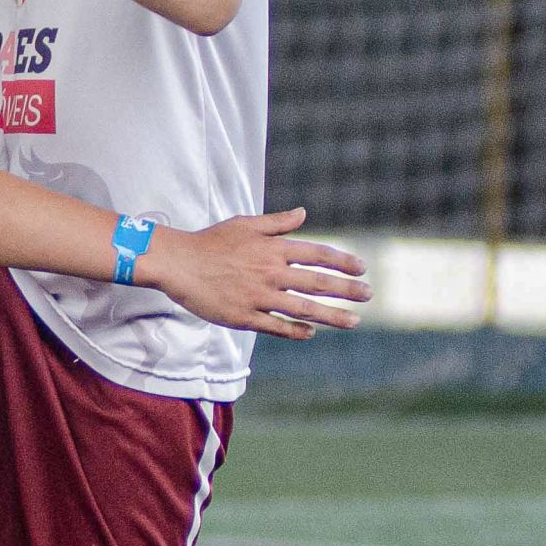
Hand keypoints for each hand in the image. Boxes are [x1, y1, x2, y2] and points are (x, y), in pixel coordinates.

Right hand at [141, 210, 370, 339]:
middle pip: (318, 283)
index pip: (317, 254)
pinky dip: (297, 330)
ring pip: (303, 308)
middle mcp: (270, 272)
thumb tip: (303, 213)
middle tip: (368, 294)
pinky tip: (311, 332)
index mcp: (272, 249)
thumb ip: (277, 222)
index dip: (342, 261)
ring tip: (354, 321)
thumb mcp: (245, 224)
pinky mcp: (244, 316)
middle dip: (347, 290)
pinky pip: (277, 326)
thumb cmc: (210, 241)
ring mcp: (258, 296)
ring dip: (332, 315)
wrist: (177, 263)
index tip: (361, 269)